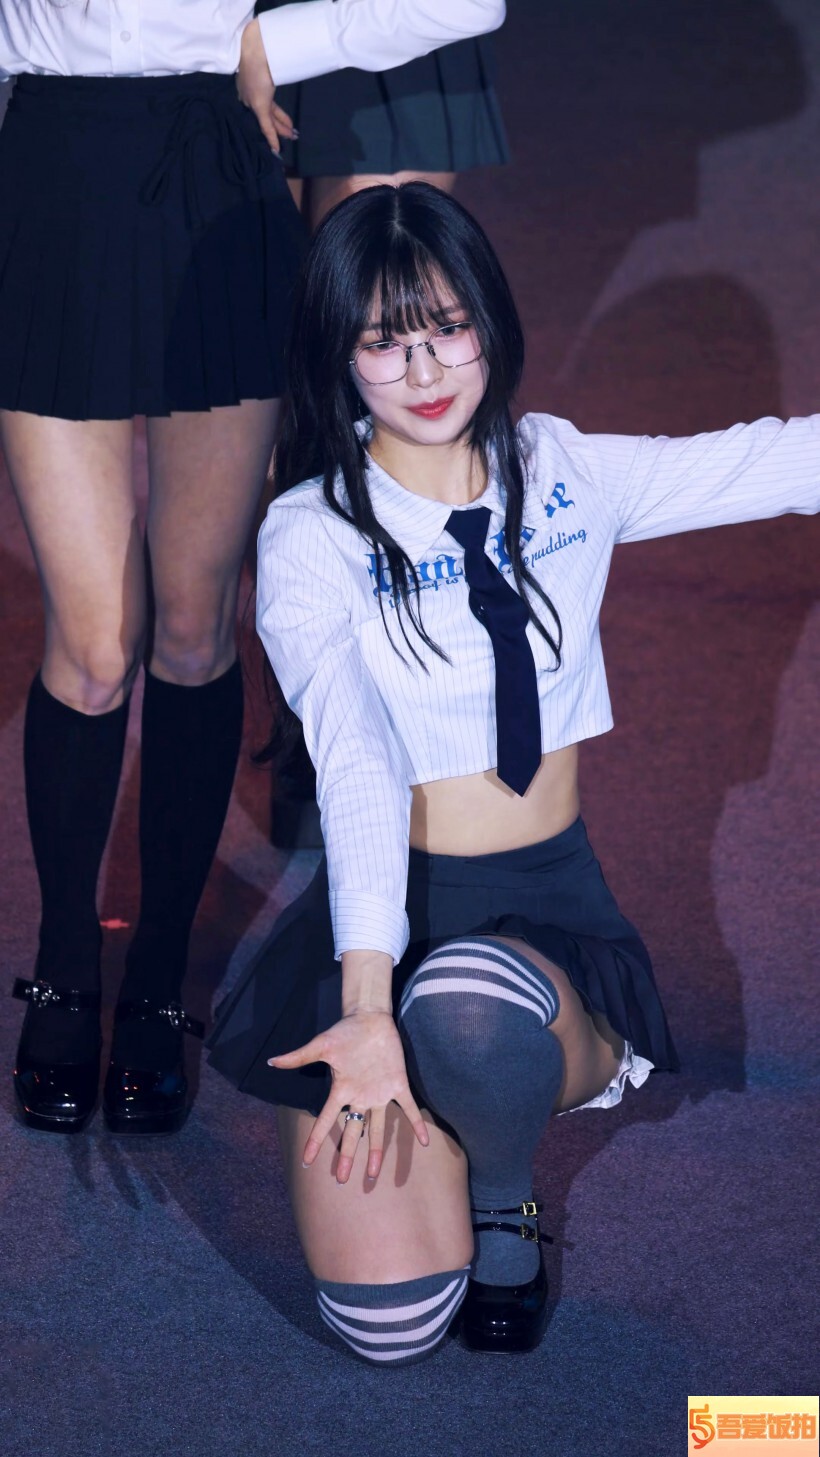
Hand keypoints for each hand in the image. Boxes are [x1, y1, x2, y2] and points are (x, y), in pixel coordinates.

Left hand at [237, 19, 296, 151]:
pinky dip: (272, 138)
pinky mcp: (258, 106)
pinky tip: (276, 149)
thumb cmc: (261, 54)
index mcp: (246, 86)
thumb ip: (268, 75)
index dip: (269, 114)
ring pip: (267, 121)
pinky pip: (266, 126)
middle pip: (264, 115)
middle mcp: (247, 96)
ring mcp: (252, 102)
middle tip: (289, 134)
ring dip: (280, 130)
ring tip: (291, 137)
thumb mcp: (265, 66)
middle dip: (278, 126)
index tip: (276, 122)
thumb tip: (275, 76)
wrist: (256, 49)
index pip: (259, 105)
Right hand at [268, 1010, 428, 1183]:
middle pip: (352, 1132)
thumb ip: (299, 1057)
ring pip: (378, 1128)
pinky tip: (424, 1142)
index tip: (306, 1161)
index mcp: (342, 1090)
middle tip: (342, 1180)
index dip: (315, 1141)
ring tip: (373, 1175)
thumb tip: (271, 1062)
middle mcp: (360, 1097)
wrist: (370, 1018)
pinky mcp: (398, 1084)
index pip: (326, 1120)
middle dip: (347, 1156)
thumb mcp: (321, 1046)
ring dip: (376, 1151)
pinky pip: (409, 1108)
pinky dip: (416, 1124)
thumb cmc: (345, 1031)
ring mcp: (380, 1093)